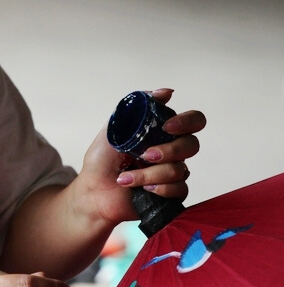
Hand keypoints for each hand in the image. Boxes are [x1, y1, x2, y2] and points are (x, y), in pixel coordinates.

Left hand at [77, 88, 205, 227]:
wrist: (93, 193)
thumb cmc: (101, 161)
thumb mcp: (114, 128)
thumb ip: (137, 108)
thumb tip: (166, 92)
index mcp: (161, 132)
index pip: (192, 120)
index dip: (187, 121)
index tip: (167, 127)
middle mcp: (171, 151)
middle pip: (192, 145)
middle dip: (169, 151)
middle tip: (146, 155)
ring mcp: (172, 172)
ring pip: (179, 170)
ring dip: (149, 174)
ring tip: (126, 178)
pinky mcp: (171, 194)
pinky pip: (179, 189)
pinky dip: (158, 189)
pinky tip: (142, 190)